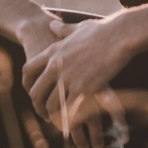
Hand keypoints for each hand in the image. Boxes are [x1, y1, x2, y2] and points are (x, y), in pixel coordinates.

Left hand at [22, 13, 133, 147]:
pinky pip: (69, 110)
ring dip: (53, 115)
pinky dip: (68, 119)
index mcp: (53, 51)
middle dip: (38, 105)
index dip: (27, 84)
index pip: (28, 70)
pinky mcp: (83, 89)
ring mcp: (68, 79)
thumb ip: (63, 30)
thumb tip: (52, 25)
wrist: (120, 37)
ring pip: (51, 104)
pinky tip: (72, 122)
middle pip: (36, 92)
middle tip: (44, 113)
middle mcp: (56, 66)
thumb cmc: (102, 31)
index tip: (32, 91)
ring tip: (59, 120)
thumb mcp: (77, 27)